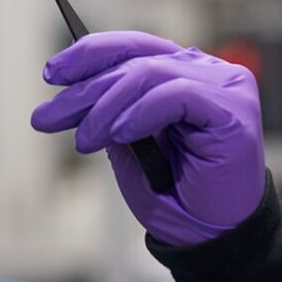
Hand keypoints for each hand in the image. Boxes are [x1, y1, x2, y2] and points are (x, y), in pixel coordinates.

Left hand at [30, 32, 265, 245]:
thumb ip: (111, 114)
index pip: (134, 46)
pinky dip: (141, 112)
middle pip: (136, 61)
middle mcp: (207, 72)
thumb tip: (72, 92)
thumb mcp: (128, 147)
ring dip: (107, 107)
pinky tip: (120, 134)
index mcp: (183, 73)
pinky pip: (177, 94)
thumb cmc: (174, 193)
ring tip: (85, 139)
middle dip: (84, 91)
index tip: (52, 74)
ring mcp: (225, 87)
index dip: (90, 54)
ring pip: (150, 73)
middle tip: (48, 117)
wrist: (209, 234)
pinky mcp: (233, 110)